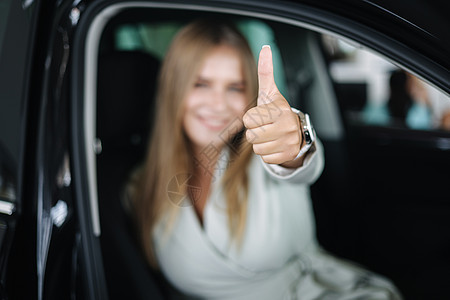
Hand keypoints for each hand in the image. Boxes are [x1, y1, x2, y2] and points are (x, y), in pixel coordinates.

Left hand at [243, 45, 304, 167]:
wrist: (296, 131)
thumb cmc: (276, 110)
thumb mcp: (270, 92)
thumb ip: (265, 71)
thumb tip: (265, 48)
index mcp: (280, 109)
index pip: (247, 119)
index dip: (250, 118)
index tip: (261, 115)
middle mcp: (287, 126)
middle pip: (251, 136)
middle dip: (254, 132)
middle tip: (265, 127)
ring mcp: (289, 142)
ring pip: (257, 148)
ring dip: (260, 143)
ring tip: (270, 135)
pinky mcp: (288, 155)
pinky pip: (265, 158)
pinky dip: (267, 153)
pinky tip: (275, 144)